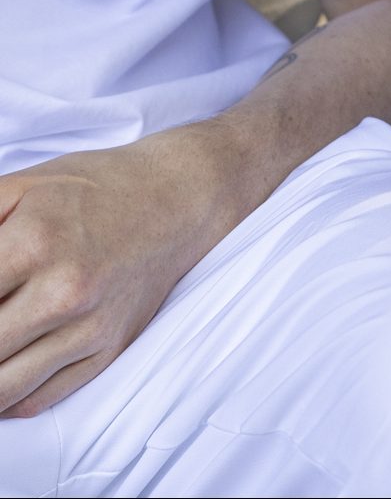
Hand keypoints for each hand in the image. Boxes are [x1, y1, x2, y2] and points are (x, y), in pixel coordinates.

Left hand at [0, 127, 237, 417]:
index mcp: (35, 240)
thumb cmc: (96, 188)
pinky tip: (1, 370)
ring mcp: (89, 327)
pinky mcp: (108, 350)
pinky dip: (7, 397)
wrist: (178, 197)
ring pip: (0, 388)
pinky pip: (39, 398)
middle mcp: (64, 290)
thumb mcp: (24, 185)